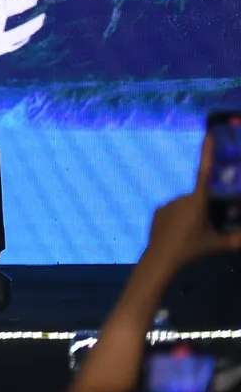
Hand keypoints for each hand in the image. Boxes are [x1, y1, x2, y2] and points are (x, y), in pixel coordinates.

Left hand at [144, 133, 240, 270]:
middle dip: (205, 210)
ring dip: (191, 216)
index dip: (207, 152)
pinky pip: (173, 212)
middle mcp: (183, 197)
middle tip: (204, 230)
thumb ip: (237, 239)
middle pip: (200, 200)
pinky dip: (177, 220)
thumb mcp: (218, 244)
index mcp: (198, 200)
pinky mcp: (158, 210)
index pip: (205, 172)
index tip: (208, 134)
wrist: (161, 257)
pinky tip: (176, 234)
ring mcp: (168, 202)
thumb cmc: (192, 248)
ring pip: (187, 207)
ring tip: (189, 236)